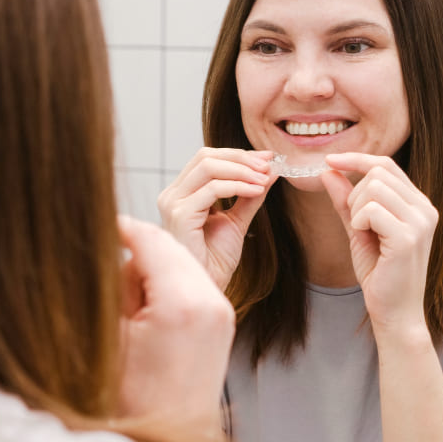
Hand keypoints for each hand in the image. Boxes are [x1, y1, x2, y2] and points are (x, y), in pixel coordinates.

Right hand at [117, 216, 235, 425]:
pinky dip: (169, 283)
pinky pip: (193, 281)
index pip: (150, 238)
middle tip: (107, 268)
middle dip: (138, 249)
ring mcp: (221, 310)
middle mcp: (210, 301)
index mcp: (180, 303)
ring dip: (153, 267)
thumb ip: (109, 285)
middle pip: (170, 246)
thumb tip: (107, 252)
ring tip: (129, 304)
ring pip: (182, 261)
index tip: (98, 225)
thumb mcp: (110, 335)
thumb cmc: (133, 401)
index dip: (120, 227)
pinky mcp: (222, 321)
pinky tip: (146, 311)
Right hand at [157, 148, 274, 289]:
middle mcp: (172, 195)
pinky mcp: (179, 215)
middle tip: (268, 166)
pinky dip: (238, 186)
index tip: (267, 159)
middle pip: (205, 156)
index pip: (207, 158)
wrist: (209, 286)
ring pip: (208, 167)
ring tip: (265, 179)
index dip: (238, 155)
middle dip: (241, 158)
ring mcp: (172, 204)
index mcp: (181, 193)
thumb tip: (270, 169)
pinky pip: (212, 189)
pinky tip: (257, 191)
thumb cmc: (216, 259)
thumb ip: (250, 194)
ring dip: (242, 170)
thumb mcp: (238, 219)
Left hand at [320, 153, 436, 338]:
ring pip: (373, 187)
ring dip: (356, 209)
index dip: (356, 159)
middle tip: (357, 224)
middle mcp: (425, 208)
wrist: (394, 312)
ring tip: (364, 233)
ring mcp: (420, 221)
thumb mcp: (359, 230)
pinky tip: (366, 239)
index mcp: (418, 204)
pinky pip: (371, 210)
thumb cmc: (380, 273)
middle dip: (354, 194)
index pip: (386, 164)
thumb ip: (346, 201)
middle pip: (378, 172)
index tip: (330, 159)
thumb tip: (329, 171)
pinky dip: (359, 222)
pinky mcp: (408, 237)